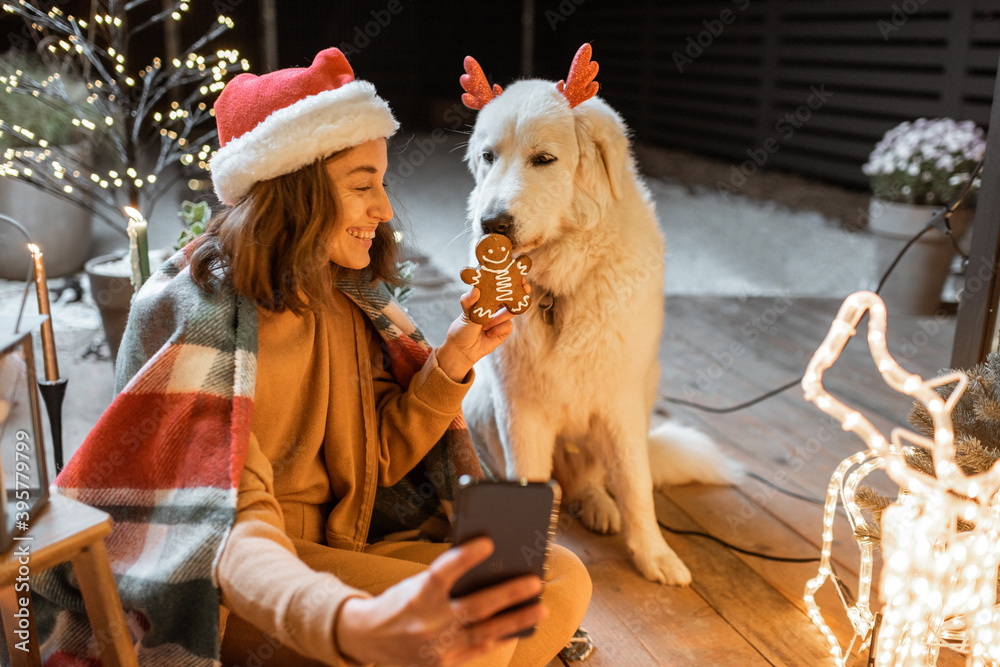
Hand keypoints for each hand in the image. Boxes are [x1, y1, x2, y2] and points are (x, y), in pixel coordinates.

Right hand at [335, 537, 545, 665]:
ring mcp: (436, 648)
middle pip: (474, 607)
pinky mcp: (442, 665)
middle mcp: (427, 623)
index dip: (464, 557)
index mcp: (417, 596)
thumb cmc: (400, 602)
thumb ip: (446, 579)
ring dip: (515, 620)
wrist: (368, 638)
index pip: (442, 573)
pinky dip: (500, 637)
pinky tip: (520, 628)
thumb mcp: (416, 584)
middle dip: (507, 594)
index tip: (487, 542)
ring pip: (484, 634)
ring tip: (539, 608)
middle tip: (534, 581)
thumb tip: (489, 566)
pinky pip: (478, 651)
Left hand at [437, 279, 530, 381]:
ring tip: (486, 324)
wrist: (463, 350)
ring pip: (511, 311)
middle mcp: (495, 305)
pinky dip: (498, 329)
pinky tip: (488, 333)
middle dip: (520, 291)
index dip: (511, 278)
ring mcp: (501, 317)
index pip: (500, 284)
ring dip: (499, 318)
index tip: (518, 274)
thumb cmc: (461, 328)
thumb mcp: (465, 312)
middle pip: (513, 295)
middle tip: (525, 287)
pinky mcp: (505, 329)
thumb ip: (470, 301)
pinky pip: (509, 325)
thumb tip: (475, 289)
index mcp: (486, 296)